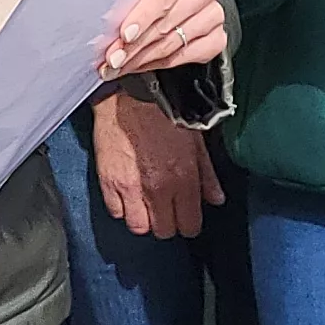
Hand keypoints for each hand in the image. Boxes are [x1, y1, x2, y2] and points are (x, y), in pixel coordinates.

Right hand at [94, 89, 220, 239]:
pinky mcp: (109, 182)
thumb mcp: (195, 140)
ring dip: (144, 219)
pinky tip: (128, 194)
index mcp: (183, 179)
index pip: (189, 225)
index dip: (189, 224)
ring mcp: (131, 188)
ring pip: (139, 227)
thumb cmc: (164, 112)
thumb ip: (206, 175)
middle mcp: (158, 189)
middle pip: (164, 231)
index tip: (186, 217)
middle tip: (166, 209)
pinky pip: (116, 212)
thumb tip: (216, 199)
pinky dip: (122, 208)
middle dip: (167, 223)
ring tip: (145, 204)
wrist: (131, 94)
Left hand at [102, 0, 226, 75]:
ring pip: (173, 44)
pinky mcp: (218, 38)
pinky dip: (159, 64)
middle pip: (164, 25)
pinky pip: (186, 57)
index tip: (123, 36)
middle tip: (111, 61)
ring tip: (118, 68)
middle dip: (133, 47)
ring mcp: (213, 16)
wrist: (181, 1)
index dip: (141, 17)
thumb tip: (97, 9)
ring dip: (141, 59)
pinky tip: (138, 67)